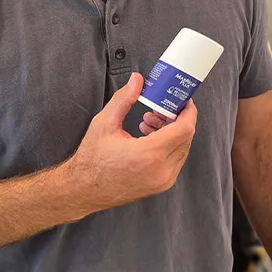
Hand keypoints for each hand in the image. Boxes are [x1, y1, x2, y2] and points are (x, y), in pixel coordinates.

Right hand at [66, 72, 197, 213]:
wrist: (83, 190)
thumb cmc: (91, 161)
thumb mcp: (104, 124)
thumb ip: (124, 99)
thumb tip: (137, 80)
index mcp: (149, 155)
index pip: (185, 129)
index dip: (188, 111)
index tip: (182, 100)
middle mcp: (161, 170)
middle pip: (186, 137)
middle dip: (178, 118)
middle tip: (161, 107)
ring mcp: (163, 180)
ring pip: (182, 148)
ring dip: (173, 131)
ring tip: (150, 121)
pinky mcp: (161, 185)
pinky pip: (176, 160)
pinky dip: (169, 145)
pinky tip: (150, 136)